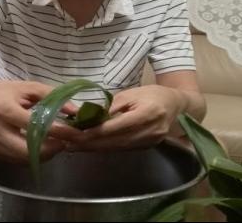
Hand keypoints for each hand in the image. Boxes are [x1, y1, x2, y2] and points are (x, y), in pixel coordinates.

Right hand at [0, 81, 82, 162]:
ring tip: (57, 143)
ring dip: (45, 154)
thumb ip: (52, 96)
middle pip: (29, 149)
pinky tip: (42, 145)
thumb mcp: (26, 87)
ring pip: (25, 158)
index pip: (35, 125)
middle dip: (52, 149)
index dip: (58, 131)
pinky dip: (34, 155)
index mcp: (4, 109)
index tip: (75, 133)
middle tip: (67, 142)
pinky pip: (18, 159)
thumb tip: (75, 111)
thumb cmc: (2, 93)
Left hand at [68, 84, 185, 150]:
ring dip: (92, 148)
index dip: (92, 132)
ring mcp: (148, 143)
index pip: (114, 127)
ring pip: (115, 148)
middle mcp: (148, 132)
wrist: (176, 106)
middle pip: (112, 142)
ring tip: (70, 145)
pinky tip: (88, 146)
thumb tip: (90, 116)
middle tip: (64, 142)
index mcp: (146, 114)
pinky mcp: (145, 148)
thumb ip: (112, 106)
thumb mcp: (131, 93)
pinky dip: (103, 147)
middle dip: (86, 143)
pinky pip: (120, 149)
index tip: (73, 133)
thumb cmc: (152, 94)